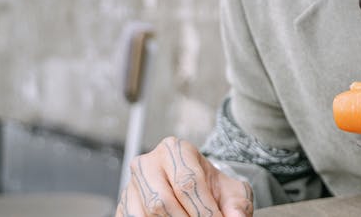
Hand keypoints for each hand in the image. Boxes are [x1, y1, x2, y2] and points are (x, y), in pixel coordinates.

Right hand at [117, 136, 253, 216]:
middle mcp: (148, 162)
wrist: (193, 188)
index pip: (187, 183)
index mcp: (176, 150)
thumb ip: (237, 204)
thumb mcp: (230, 192)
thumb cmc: (210, 188)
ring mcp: (132, 183)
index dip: (205, 211)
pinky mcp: (123, 203)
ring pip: (146, 213)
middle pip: (162, 201)